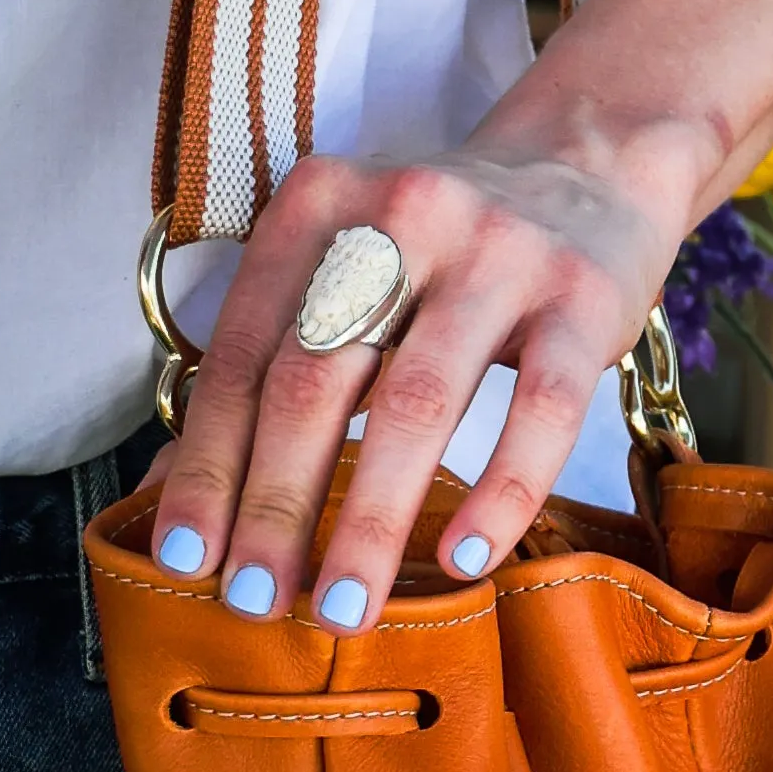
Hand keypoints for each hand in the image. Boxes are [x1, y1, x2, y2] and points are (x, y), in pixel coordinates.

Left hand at [145, 138, 692, 626]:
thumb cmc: (443, 247)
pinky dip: (500, 492)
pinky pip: (541, 408)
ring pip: (419, 402)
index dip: (207, 463)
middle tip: (254, 601)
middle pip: (316, 379)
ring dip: (371, 522)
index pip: (244, 353)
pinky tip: (465, 559)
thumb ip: (274, 357)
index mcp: (321, 204)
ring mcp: (502, 251)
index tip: (187, 558)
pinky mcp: (585, 295)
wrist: (591, 163)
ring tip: (344, 608)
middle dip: (275, 505)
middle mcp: (406, 214)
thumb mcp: (348, 267)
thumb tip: (181, 497)